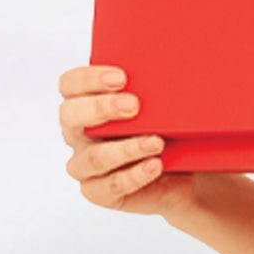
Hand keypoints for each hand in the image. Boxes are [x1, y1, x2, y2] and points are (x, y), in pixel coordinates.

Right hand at [59, 65, 193, 216]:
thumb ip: (154, 86)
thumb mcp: (161, 105)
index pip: (69, 85)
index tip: (121, 77)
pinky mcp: (99, 192)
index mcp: (84, 104)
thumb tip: (178, 61)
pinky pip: (111, 186)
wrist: (184, 174)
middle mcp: (78, 134)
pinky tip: (155, 165)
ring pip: (94, 157)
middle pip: (70, 117)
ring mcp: (86, 166)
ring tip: (157, 142)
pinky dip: (135, 175)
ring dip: (126, 148)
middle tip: (133, 105)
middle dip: (100, 108)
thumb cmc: (168, 131)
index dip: (88, 79)